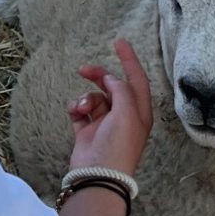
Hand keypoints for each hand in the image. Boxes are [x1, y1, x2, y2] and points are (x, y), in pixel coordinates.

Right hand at [66, 38, 152, 176]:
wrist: (97, 175)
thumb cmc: (118, 145)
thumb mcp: (127, 113)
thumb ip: (122, 90)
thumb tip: (111, 80)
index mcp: (139, 111)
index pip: (137, 79)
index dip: (130, 59)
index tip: (119, 41)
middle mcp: (123, 116)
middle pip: (112, 86)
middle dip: (99, 76)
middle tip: (84, 69)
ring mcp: (104, 123)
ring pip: (93, 97)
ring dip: (85, 98)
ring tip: (81, 108)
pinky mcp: (86, 131)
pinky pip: (79, 110)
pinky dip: (75, 108)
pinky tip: (74, 113)